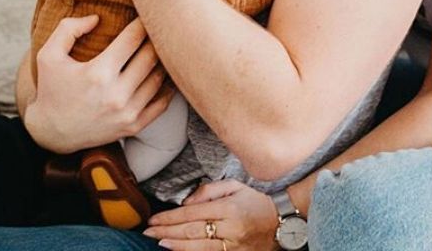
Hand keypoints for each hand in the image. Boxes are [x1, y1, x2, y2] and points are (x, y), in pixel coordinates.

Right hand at [24, 17, 172, 153]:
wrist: (52, 133)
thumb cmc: (51, 90)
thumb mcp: (48, 55)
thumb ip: (68, 29)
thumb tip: (96, 18)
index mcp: (98, 73)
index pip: (132, 39)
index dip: (142, 23)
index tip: (145, 15)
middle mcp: (116, 94)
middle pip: (150, 56)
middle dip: (155, 38)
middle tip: (158, 27)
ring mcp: (127, 112)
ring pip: (158, 78)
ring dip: (162, 60)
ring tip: (162, 48)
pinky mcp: (133, 126)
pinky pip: (162, 104)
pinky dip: (167, 88)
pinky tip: (167, 75)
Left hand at [143, 179, 280, 250]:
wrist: (282, 222)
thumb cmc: (254, 202)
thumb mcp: (234, 186)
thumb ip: (208, 191)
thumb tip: (186, 203)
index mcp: (228, 208)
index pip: (192, 213)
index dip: (170, 217)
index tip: (154, 219)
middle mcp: (231, 228)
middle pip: (193, 231)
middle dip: (168, 231)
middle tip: (149, 232)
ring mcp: (235, 245)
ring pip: (200, 247)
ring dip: (177, 245)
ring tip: (160, 242)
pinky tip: (179, 250)